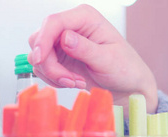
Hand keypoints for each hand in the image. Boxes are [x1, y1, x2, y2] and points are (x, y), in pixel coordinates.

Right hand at [28, 4, 157, 113]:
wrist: (129, 87)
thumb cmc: (126, 70)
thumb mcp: (108, 60)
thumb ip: (86, 49)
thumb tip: (65, 37)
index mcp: (86, 18)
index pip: (54, 22)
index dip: (43, 41)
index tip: (40, 60)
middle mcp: (72, 26)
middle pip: (40, 40)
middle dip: (51, 64)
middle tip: (70, 81)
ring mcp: (63, 43)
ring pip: (39, 56)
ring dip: (54, 74)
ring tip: (77, 83)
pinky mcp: (61, 58)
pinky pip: (43, 68)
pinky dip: (54, 79)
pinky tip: (74, 83)